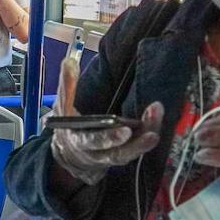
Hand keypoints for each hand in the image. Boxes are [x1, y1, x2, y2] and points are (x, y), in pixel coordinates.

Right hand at [49, 57, 161, 181]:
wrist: (69, 154)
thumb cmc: (68, 127)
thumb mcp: (62, 107)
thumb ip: (66, 86)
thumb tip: (70, 62)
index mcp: (79, 142)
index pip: (94, 142)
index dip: (109, 138)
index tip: (124, 130)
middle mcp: (97, 154)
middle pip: (118, 152)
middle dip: (136, 143)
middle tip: (152, 133)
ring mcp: (112, 156)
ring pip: (131, 152)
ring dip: (145, 140)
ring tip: (157, 123)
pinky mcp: (123, 154)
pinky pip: (136, 150)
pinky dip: (146, 139)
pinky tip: (156, 124)